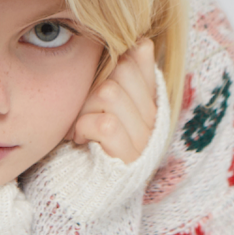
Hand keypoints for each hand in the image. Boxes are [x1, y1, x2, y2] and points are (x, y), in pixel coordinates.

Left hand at [68, 39, 157, 163]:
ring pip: (109, 94)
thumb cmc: (88, 142)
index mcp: (150, 102)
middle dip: (92, 85)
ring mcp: (144, 140)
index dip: (111, 63)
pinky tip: (80, 140)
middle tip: (82, 109)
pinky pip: (105, 124)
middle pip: (120, 70)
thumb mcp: (102, 106)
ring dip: (84, 108)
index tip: (95, 84)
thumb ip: (123, 77)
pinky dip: (84, 128)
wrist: (81, 192)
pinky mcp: (129, 158)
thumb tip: (141, 42)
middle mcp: (153, 120)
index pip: (138, 58)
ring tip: (79, 127)